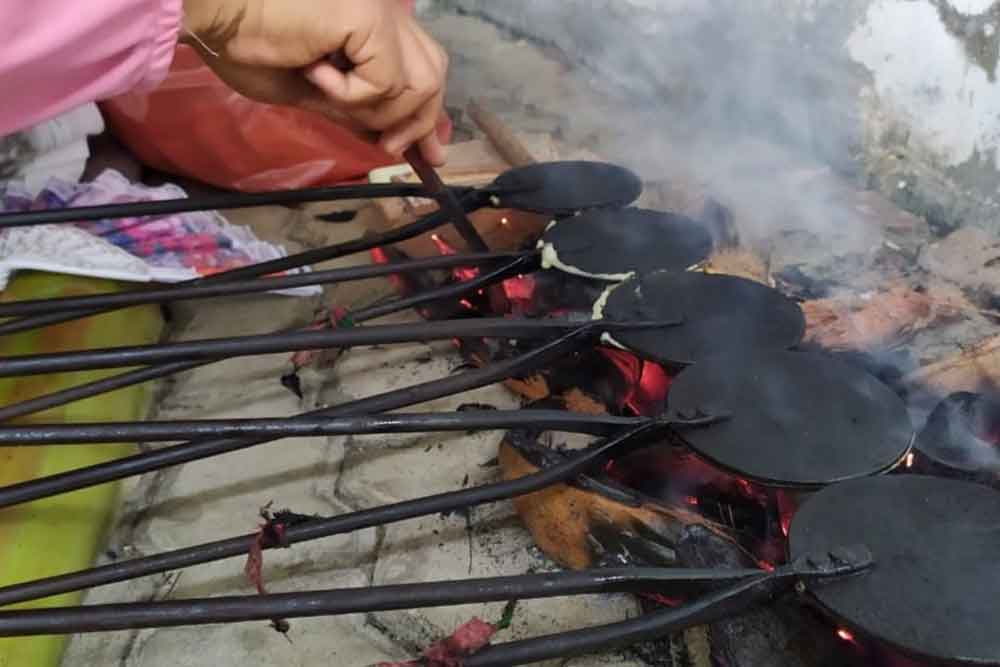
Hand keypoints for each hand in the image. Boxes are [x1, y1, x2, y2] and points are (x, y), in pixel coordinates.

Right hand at [182, 0, 448, 164]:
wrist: (215, 15)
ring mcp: (382, 11)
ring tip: (331, 96)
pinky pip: (386, 81)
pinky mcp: (370, 18)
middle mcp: (387, 10)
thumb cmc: (248, 45)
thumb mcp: (313, 91)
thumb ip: (356, 109)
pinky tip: (313, 72)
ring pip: (419, 84)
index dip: (429, 114)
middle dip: (417, 122)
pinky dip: (352, 94)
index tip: (430, 155)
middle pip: (434, 75)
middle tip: (386, 147)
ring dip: (377, 110)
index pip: (425, 68)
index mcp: (374, 22)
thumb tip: (387, 138)